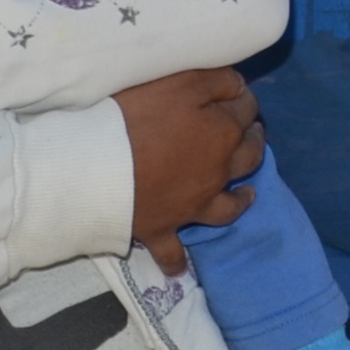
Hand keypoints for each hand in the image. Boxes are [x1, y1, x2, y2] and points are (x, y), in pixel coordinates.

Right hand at [119, 67, 263, 269]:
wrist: (96, 169)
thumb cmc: (135, 118)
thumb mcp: (179, 82)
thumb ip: (216, 81)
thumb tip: (241, 86)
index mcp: (223, 134)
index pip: (246, 111)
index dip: (244, 100)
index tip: (240, 96)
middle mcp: (217, 174)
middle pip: (247, 158)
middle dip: (253, 143)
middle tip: (251, 134)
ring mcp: (191, 207)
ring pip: (226, 207)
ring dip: (239, 201)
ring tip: (246, 196)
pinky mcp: (161, 230)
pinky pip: (173, 253)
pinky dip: (177, 261)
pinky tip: (179, 268)